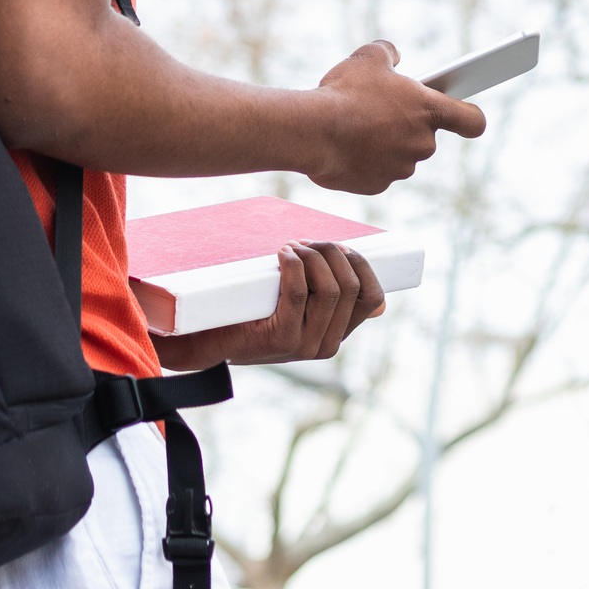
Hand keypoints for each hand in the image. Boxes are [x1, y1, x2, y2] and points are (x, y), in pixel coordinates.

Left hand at [156, 243, 386, 369]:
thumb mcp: (298, 309)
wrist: (208, 339)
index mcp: (336, 334)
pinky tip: (282, 254)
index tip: (339, 247)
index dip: (362, 265)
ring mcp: (305, 345)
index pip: (372, 298)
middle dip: (331, 252)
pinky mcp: (282, 339)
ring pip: (330, 288)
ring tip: (290, 247)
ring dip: (312, 256)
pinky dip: (293, 265)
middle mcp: (326, 345)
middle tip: (304, 242)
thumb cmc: (252, 312)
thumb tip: (380, 306)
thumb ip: (330, 304)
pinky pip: (299, 292)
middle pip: (350, 286)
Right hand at [310, 41, 485, 193]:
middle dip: (403, 123)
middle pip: (424, 135)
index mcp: (428, 110)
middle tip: (377, 107)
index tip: (462, 113)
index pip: (472, 121)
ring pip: (399, 154)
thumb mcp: (368, 56)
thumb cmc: (344, 92)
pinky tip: (344, 144)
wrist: (313, 130)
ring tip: (354, 124)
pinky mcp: (378, 185)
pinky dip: (364, 160)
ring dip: (383, 142)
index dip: (470, 117)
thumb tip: (393, 57)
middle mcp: (421, 143)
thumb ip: (388, 53)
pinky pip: (376, 171)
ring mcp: (401, 168)